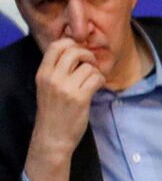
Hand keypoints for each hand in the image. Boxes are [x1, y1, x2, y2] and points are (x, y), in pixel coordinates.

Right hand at [25, 39, 105, 180]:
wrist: (53, 136)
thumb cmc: (53, 112)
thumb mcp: (46, 87)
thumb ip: (56, 71)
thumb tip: (74, 55)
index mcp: (43, 72)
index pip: (56, 46)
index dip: (71, 44)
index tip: (79, 52)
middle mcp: (53, 77)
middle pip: (73, 51)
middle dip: (86, 54)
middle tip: (91, 63)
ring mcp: (66, 88)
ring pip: (87, 66)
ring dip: (95, 71)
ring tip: (94, 79)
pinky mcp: (80, 98)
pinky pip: (95, 79)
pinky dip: (100, 80)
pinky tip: (97, 86)